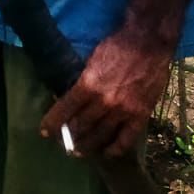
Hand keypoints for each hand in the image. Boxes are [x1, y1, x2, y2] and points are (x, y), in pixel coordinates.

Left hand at [40, 30, 173, 159]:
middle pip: (81, 126)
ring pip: (101, 136)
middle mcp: (104, 101)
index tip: (44, 132)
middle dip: (69, 136)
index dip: (53, 123)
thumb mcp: (92, 59)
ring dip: (87, 146)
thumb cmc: (117, 45)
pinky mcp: (141, 115)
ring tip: (79, 152)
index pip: (65, 108)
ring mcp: (124, 110)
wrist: (149, 42)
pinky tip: (107, 152)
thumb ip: (83, 80)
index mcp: (89, 84)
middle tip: (63, 143)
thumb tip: (70, 96)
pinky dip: (115, 149)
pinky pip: (127, 139)